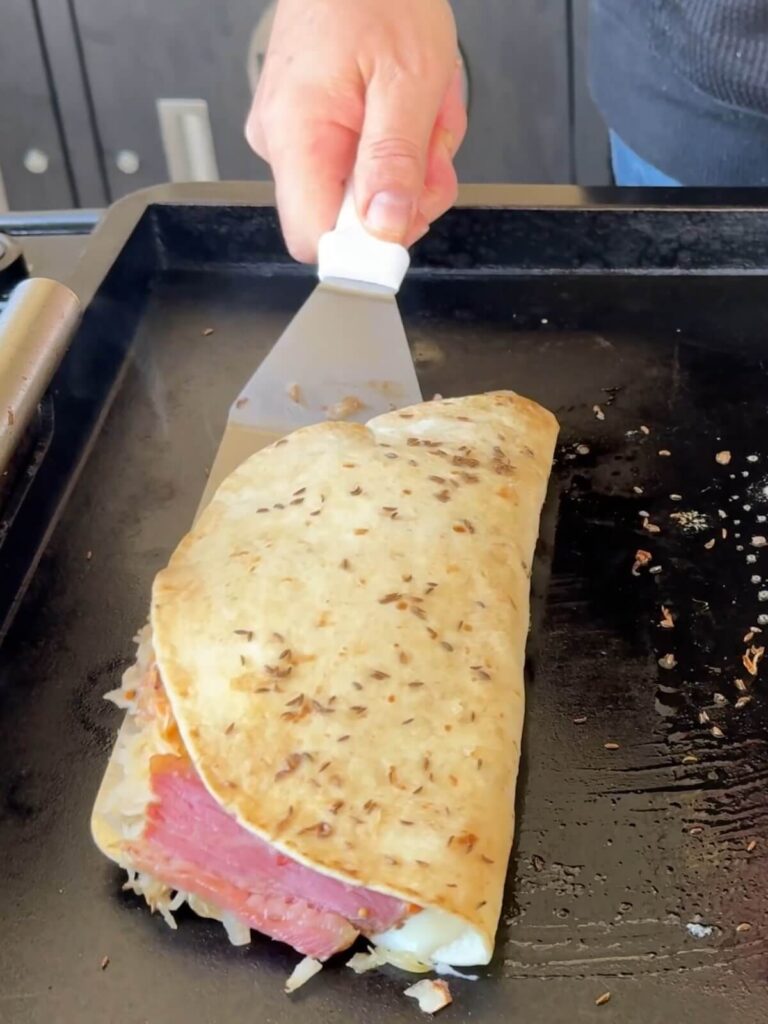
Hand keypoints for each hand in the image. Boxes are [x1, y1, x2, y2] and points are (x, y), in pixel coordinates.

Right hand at [246, 0, 465, 261]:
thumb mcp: (409, 79)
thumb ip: (396, 163)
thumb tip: (385, 229)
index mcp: (297, 135)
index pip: (314, 239)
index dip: (364, 247)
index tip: (406, 219)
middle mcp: (284, 142)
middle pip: (349, 220)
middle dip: (406, 190)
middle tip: (430, 139)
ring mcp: (296, 136)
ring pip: (364, 193)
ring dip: (410, 161)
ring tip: (421, 107)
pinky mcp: (311, 128)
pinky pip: (362, 164)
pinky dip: (398, 144)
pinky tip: (406, 105)